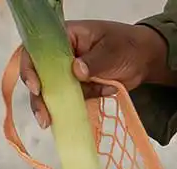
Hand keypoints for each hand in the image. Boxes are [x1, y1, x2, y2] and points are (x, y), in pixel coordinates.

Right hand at [16, 20, 176, 128]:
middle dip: (39, 97)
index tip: (37, 88)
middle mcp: (61, 55)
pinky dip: (75, 109)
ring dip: (53, 108)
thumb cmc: (128, 46)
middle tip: (44, 117)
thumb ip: (95, 61)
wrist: (146, 60)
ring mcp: (68, 73)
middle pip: (39, 75)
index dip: (30, 68)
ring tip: (53, 123)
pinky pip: (69, 101)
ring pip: (51, 92)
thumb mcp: (113, 51)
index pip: (36, 50)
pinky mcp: (78, 88)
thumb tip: (76, 71)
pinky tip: (86, 110)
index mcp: (65, 37)